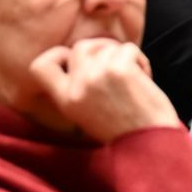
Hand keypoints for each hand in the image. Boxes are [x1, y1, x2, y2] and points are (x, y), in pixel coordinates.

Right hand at [27, 37, 181, 143]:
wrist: (151, 145)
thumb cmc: (126, 131)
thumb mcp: (88, 114)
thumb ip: (79, 88)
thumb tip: (87, 58)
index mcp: (65, 100)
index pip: (40, 65)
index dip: (58, 54)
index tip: (77, 60)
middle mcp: (77, 87)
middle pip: (80, 47)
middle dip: (101, 49)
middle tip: (117, 64)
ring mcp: (97, 76)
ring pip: (107, 46)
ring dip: (123, 57)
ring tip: (134, 78)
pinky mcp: (120, 69)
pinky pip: (129, 48)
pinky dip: (140, 59)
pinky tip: (145, 78)